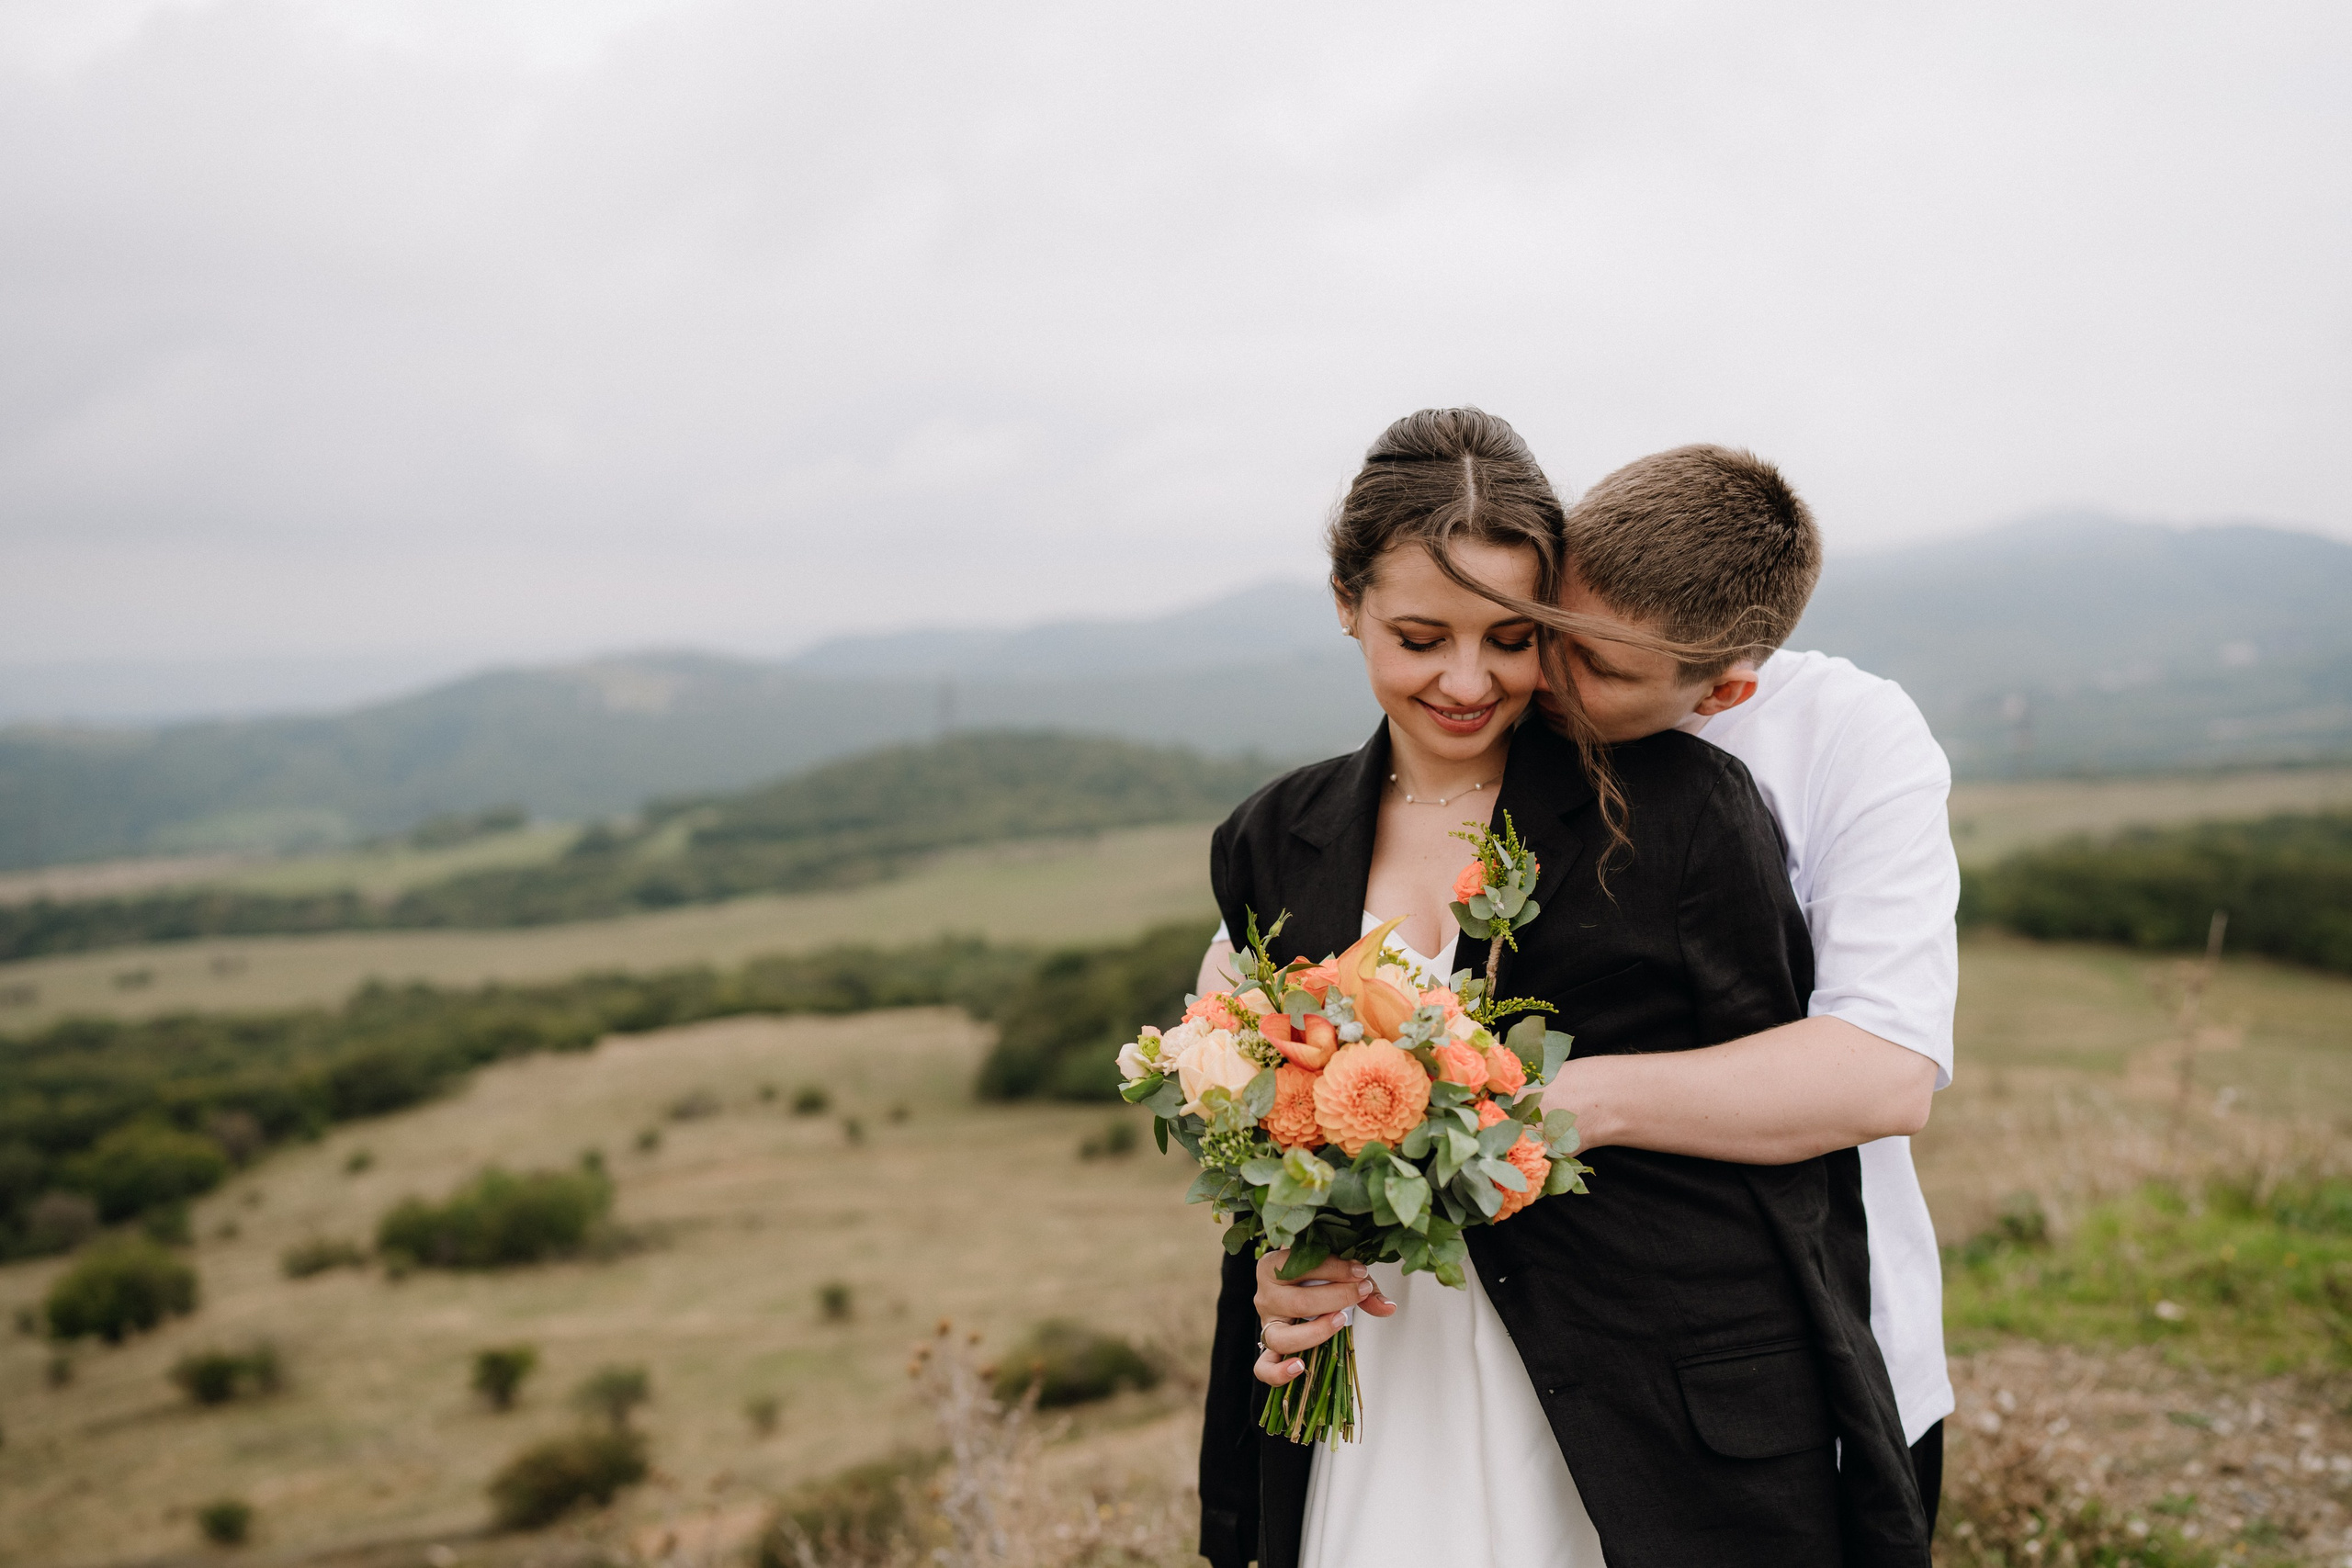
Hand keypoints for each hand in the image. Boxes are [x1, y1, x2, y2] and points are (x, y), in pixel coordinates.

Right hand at [1251, 1250, 1395, 1386]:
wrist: (1295, 1284)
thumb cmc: (1316, 1275)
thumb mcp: (1339, 1272)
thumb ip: (1363, 1287)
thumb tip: (1388, 1307)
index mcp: (1272, 1267)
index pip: (1302, 1267)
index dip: (1336, 1270)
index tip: (1360, 1273)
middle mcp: (1264, 1296)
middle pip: (1298, 1302)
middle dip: (1336, 1297)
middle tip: (1359, 1293)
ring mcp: (1265, 1324)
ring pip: (1281, 1337)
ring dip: (1315, 1332)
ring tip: (1339, 1322)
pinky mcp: (1268, 1349)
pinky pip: (1264, 1368)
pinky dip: (1279, 1372)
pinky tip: (1300, 1367)